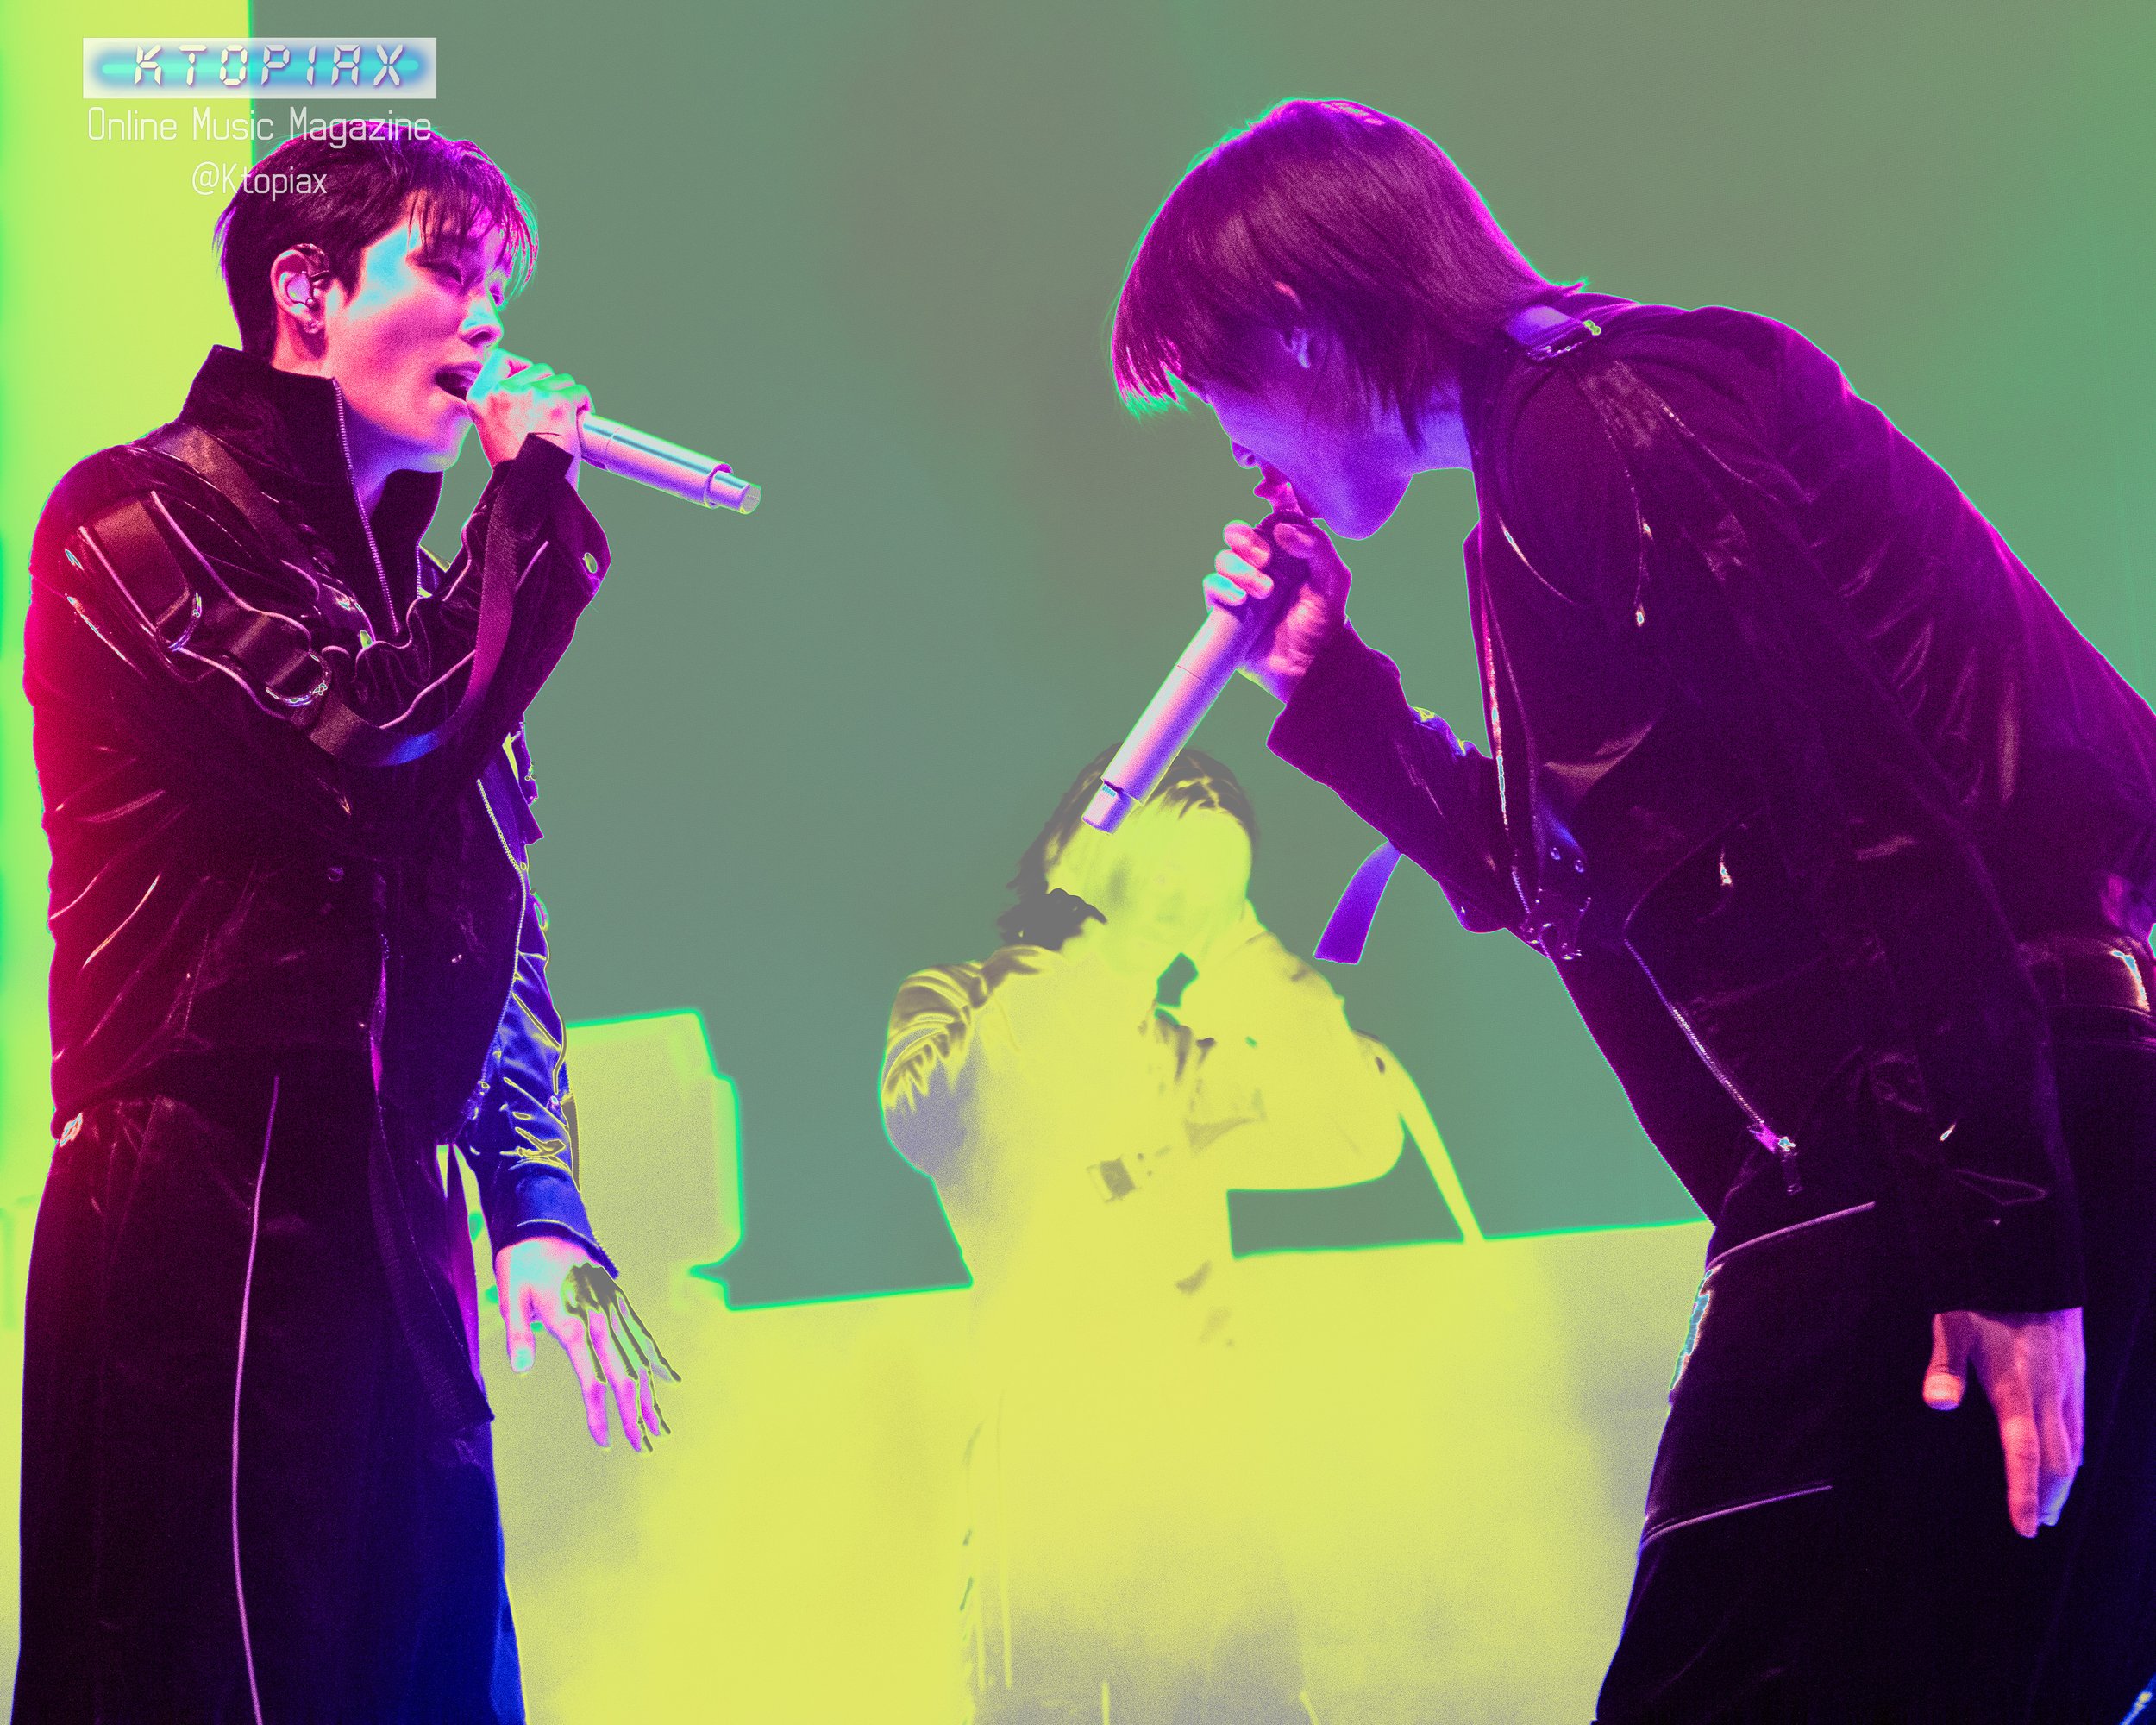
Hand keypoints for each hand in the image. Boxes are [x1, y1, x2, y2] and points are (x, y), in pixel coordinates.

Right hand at [467, 348, 590, 478]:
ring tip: (566, 420)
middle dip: (550, 387)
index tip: (533, 379)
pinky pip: (579, 391)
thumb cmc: (518, 470)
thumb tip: (526, 388)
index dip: (521, 365)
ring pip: (561, 379)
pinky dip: (585, 403)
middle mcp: (502, 391)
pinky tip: (581, 419)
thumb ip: (501, 406)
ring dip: (568, 396)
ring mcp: (530, 394)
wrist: (531, 492)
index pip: (500, 359)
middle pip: (537, 369)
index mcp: (480, 398)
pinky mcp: (556, 402)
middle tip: (553, 413)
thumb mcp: (492, 431)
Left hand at [497, 1234, 679, 1450]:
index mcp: (573, 1323)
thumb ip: (517, 1333)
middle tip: (644, 1447)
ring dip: (652, 1396)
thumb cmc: (523, 1262)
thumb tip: (520, 1368)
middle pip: (626, 1375)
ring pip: (640, 1359)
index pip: (593, 1380)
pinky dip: (658, 1359)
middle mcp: (601, 1319)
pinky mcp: (620, 1301)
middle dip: (636, 1415)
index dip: (600, 1414)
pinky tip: (671, 1380)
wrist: (547, 1223)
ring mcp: (615, 1309)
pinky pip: (644, 1334)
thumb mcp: (509, 1294)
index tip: (604, 1442)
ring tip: (661, 1427)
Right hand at [1203, 515, 1352, 702]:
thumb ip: (1316, 546)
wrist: (1309, 666)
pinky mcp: (1225, 608)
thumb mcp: (1333, 579)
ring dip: (1241, 569)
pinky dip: (1222, 587)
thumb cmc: (1324, 622)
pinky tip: (1241, 600)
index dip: (1270, 509)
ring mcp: (1242, 585)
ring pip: (1224, 558)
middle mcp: (1262, 564)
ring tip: (1264, 591)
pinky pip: (1212, 586)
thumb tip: (1279, 530)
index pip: (1272, 518)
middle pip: (1239, 533)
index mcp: (1288, 551)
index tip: (1272, 513)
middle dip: (1247, 539)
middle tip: (1263, 557)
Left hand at [1923, 1306, 2083, 1536]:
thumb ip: (1945, 1366)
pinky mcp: (2077, 1373)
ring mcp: (2069, 1384)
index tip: (2024, 1528)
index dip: (2024, 1494)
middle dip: (2048, 1495)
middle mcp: (2051, 1394)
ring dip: (2062, 1477)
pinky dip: (2074, 1450)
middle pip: (2057, 1461)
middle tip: (2038, 1523)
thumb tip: (1938, 1403)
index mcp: (2018, 1389)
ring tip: (2051, 1501)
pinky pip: (2080, 1423)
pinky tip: (2067, 1456)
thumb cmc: (1985, 1295)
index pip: (2025, 1454)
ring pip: (2074, 1444)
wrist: (2034, 1263)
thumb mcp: (1953, 1324)